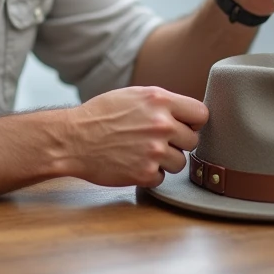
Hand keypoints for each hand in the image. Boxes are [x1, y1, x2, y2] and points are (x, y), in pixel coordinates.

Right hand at [63, 86, 207, 187]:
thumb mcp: (133, 96)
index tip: (184, 126)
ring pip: (180, 162)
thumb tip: (186, 113)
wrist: (72, 139)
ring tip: (142, 152)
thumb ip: (162, 103)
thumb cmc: (100, 115)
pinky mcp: (145, 173)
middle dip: (178, 142)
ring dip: (165, 160)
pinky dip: (150, 174)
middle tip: (156, 141)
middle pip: (193, 140)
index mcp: (160, 100)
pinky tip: (133, 163)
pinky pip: (162, 177)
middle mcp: (161, 125)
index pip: (201, 114)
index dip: (193, 122)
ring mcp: (154, 150)